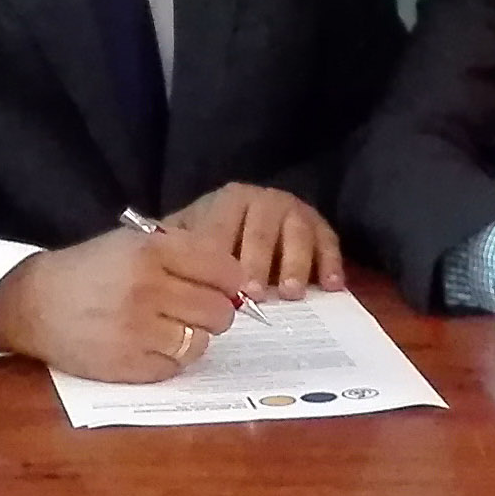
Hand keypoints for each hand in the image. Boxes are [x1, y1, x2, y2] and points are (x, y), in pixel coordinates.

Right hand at [0, 225, 244, 382]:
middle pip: (219, 310)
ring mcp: (138, 330)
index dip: (230, 281)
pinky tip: (148, 346)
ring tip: (169, 329)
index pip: (223, 268)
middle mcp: (147, 288)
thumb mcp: (132, 243)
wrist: (33, 303)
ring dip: (192, 339)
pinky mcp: (128, 364)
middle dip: (214, 313)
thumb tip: (237, 281)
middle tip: (195, 311)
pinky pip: (174, 367)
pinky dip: (169, 360)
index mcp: (152, 250)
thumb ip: (182, 254)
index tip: (224, 286)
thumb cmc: (90, 270)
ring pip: (201, 343)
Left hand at [166, 181, 343, 298]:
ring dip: (295, 264)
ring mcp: (294, 211)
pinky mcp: (319, 226)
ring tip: (290, 293)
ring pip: (297, 233)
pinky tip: (331, 286)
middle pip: (262, 229)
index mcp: (228, 202)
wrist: (243, 231)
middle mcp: (263, 201)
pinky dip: (330, 263)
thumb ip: (181, 255)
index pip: (225, 227)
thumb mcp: (189, 243)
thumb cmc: (211, 243)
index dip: (223, 256)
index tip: (223, 284)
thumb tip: (163, 273)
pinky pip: (328, 241)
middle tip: (254, 295)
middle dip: (259, 262)